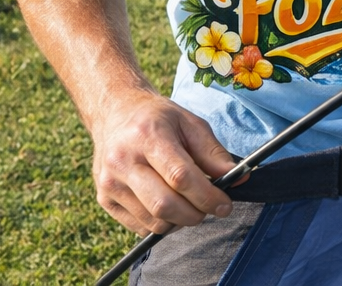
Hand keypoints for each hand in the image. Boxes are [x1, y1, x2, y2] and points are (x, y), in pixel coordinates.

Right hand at [90, 90, 239, 235]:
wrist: (115, 114)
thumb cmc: (158, 119)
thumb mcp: (190, 123)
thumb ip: (213, 152)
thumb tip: (238, 177)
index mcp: (147, 135)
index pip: (180, 176)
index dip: (207, 196)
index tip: (225, 204)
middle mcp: (122, 160)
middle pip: (164, 204)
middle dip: (196, 214)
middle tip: (211, 209)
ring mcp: (109, 182)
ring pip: (153, 221)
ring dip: (180, 221)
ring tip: (191, 205)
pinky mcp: (104, 199)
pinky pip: (139, 227)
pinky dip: (162, 224)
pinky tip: (170, 207)